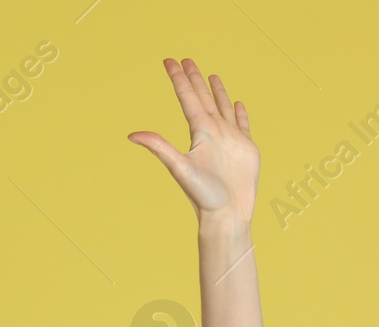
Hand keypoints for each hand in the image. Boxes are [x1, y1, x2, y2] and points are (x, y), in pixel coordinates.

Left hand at [128, 57, 258, 225]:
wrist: (228, 214)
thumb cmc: (203, 195)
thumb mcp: (179, 167)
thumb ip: (159, 147)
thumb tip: (131, 135)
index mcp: (199, 133)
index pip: (187, 98)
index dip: (178, 79)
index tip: (169, 61)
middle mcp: (213, 132)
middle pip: (203, 98)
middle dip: (194, 78)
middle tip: (186, 59)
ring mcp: (230, 139)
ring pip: (223, 107)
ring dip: (217, 91)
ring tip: (212, 75)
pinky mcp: (246, 147)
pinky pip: (243, 124)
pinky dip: (240, 113)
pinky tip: (236, 103)